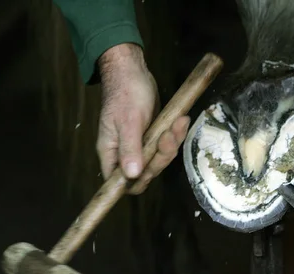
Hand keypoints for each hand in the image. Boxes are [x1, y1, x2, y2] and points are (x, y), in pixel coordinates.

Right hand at [97, 43, 189, 193]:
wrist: (132, 70)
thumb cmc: (125, 92)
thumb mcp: (128, 121)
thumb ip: (130, 148)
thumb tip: (131, 175)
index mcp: (111, 152)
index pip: (120, 182)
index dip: (136, 181)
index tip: (151, 167)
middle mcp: (124, 153)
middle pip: (146, 172)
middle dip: (161, 156)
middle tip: (169, 135)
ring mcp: (140, 145)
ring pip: (159, 158)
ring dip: (172, 143)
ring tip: (179, 122)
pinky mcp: (153, 136)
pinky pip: (167, 144)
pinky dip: (176, 134)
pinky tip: (182, 120)